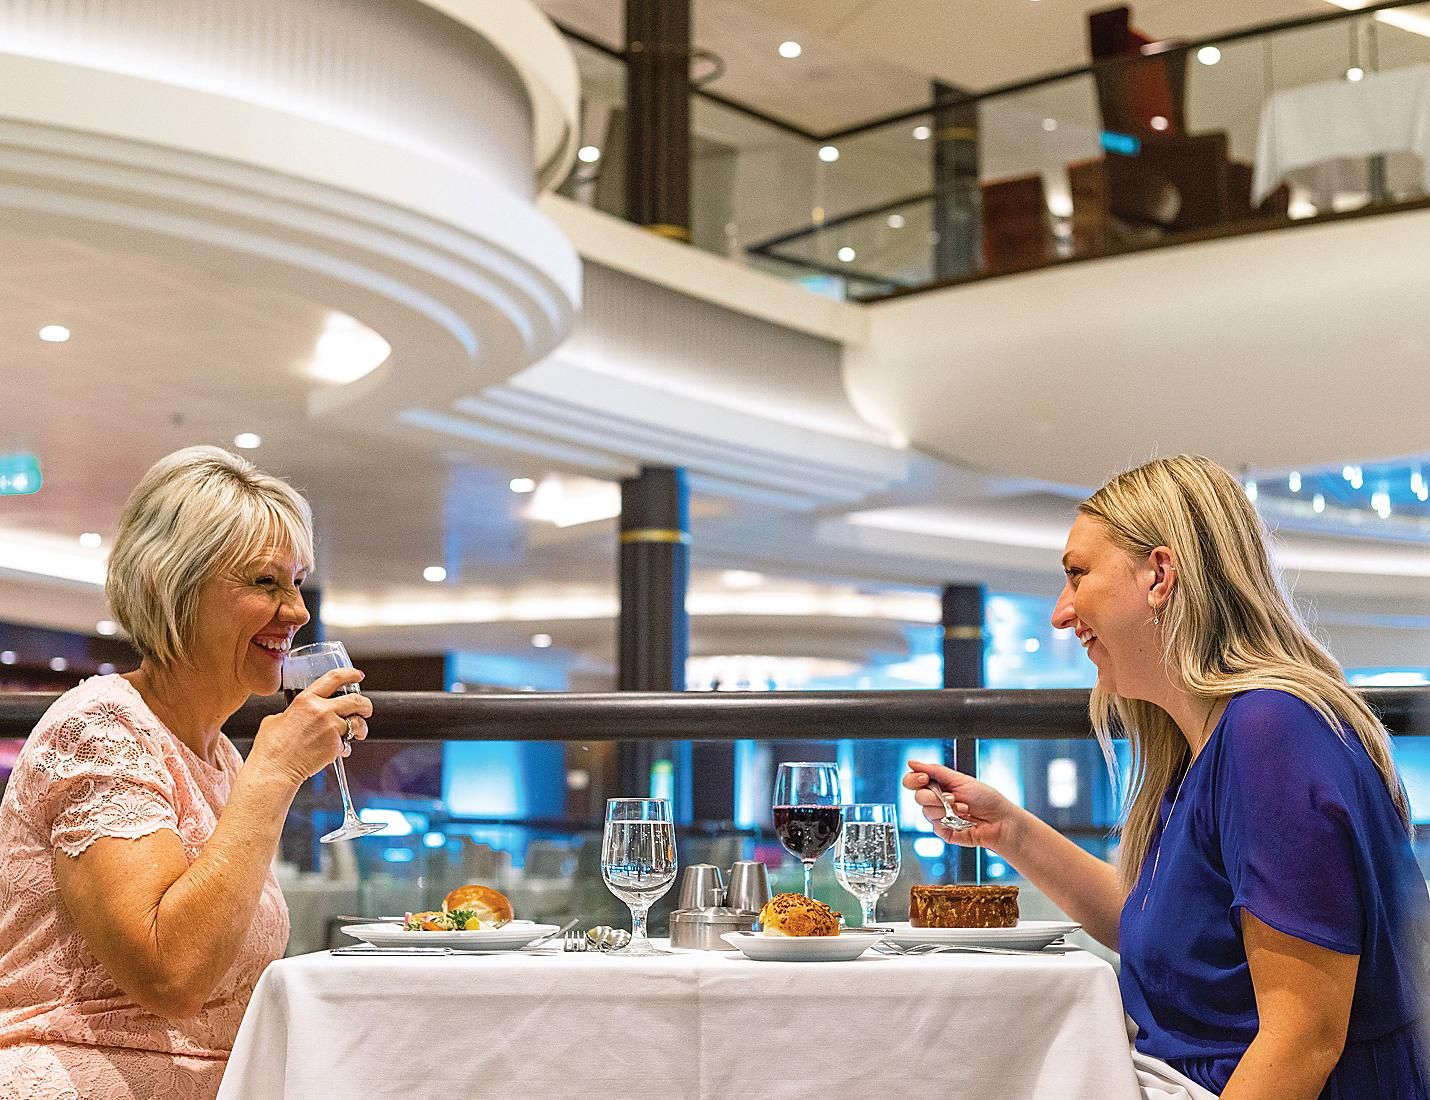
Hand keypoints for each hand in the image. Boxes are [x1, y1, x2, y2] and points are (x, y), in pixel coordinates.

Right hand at [251, 667, 372, 787]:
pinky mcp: (336, 745)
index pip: (334, 678)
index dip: (350, 674)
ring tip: (358, 733)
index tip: (357, 675)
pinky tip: (338, 751)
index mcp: (306, 700)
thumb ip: (292, 713)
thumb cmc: (271, 748)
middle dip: (365, 704)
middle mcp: (322, 711)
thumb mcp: (275, 719)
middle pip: (356, 700)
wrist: (275, 769)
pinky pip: (348, 743)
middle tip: (365, 709)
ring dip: (361, 728)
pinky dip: (345, 747)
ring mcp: (331, 728)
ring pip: (358, 722)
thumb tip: (297, 715)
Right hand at [903, 760, 1023, 852]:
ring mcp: (940, 817)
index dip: (914, 779)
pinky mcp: (944, 832)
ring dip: (946, 808)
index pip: (913, 781)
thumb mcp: (960, 779)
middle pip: (918, 797)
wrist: (1001, 821)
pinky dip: (950, 821)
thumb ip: (935, 771)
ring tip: (964, 808)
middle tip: (950, 796)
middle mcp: (937, 801)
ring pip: (926, 812)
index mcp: (939, 785)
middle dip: (933, 796)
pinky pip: (936, 826)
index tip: (924, 778)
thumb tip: (912, 762)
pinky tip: (963, 819)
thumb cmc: (987, 799)